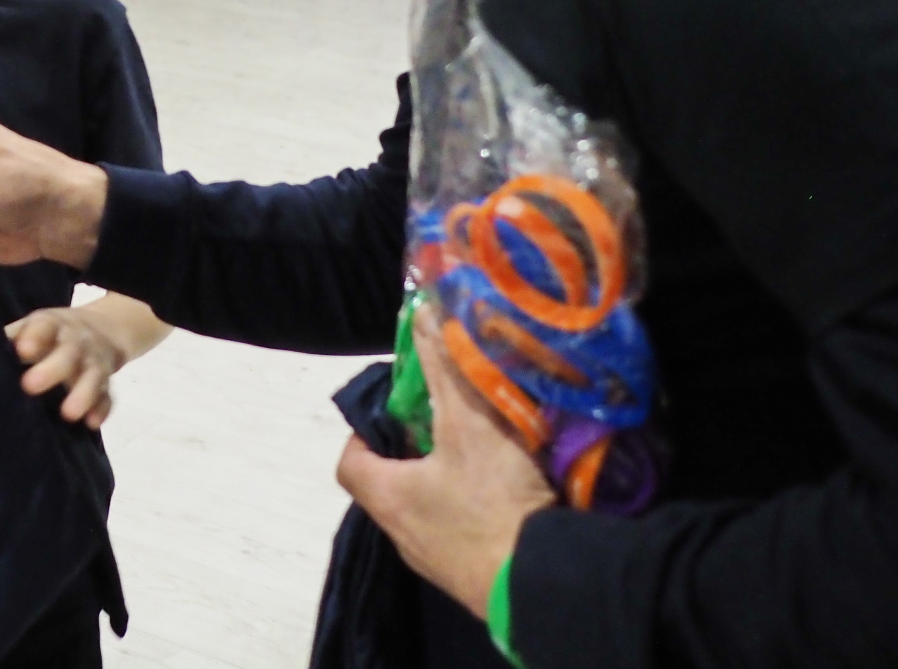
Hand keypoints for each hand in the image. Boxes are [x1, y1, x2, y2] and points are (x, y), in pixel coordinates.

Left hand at [8, 306, 127, 427]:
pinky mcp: (106, 384)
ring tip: (68, 414)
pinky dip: (101, 409)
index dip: (34, 337)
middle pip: (69, 353)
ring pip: (93, 376)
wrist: (101, 330)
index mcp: (52, 325)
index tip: (22, 350)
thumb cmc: (49, 335)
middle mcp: (75, 342)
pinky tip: (91, 423)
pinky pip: (108, 396)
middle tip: (30, 386)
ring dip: (82, 393)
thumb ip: (10, 339)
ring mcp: (94, 363)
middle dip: (52, 369)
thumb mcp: (31, 328)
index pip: (44, 327)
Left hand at [335, 305, 557, 617]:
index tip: (396, 408)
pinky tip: (512, 494)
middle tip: (449, 421)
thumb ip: (445, 367)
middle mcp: (402, 536)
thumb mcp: (470, 423)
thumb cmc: (493, 502)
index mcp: (386, 498)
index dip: (365, 431)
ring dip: (451, 481)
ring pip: (431, 510)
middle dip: (418, 451)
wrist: (546, 586)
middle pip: (394, 484)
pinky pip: (465, 537)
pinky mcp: (476, 581)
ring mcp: (439, 564)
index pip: (351, 461)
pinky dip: (479, 512)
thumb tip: (423, 310)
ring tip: (485, 451)